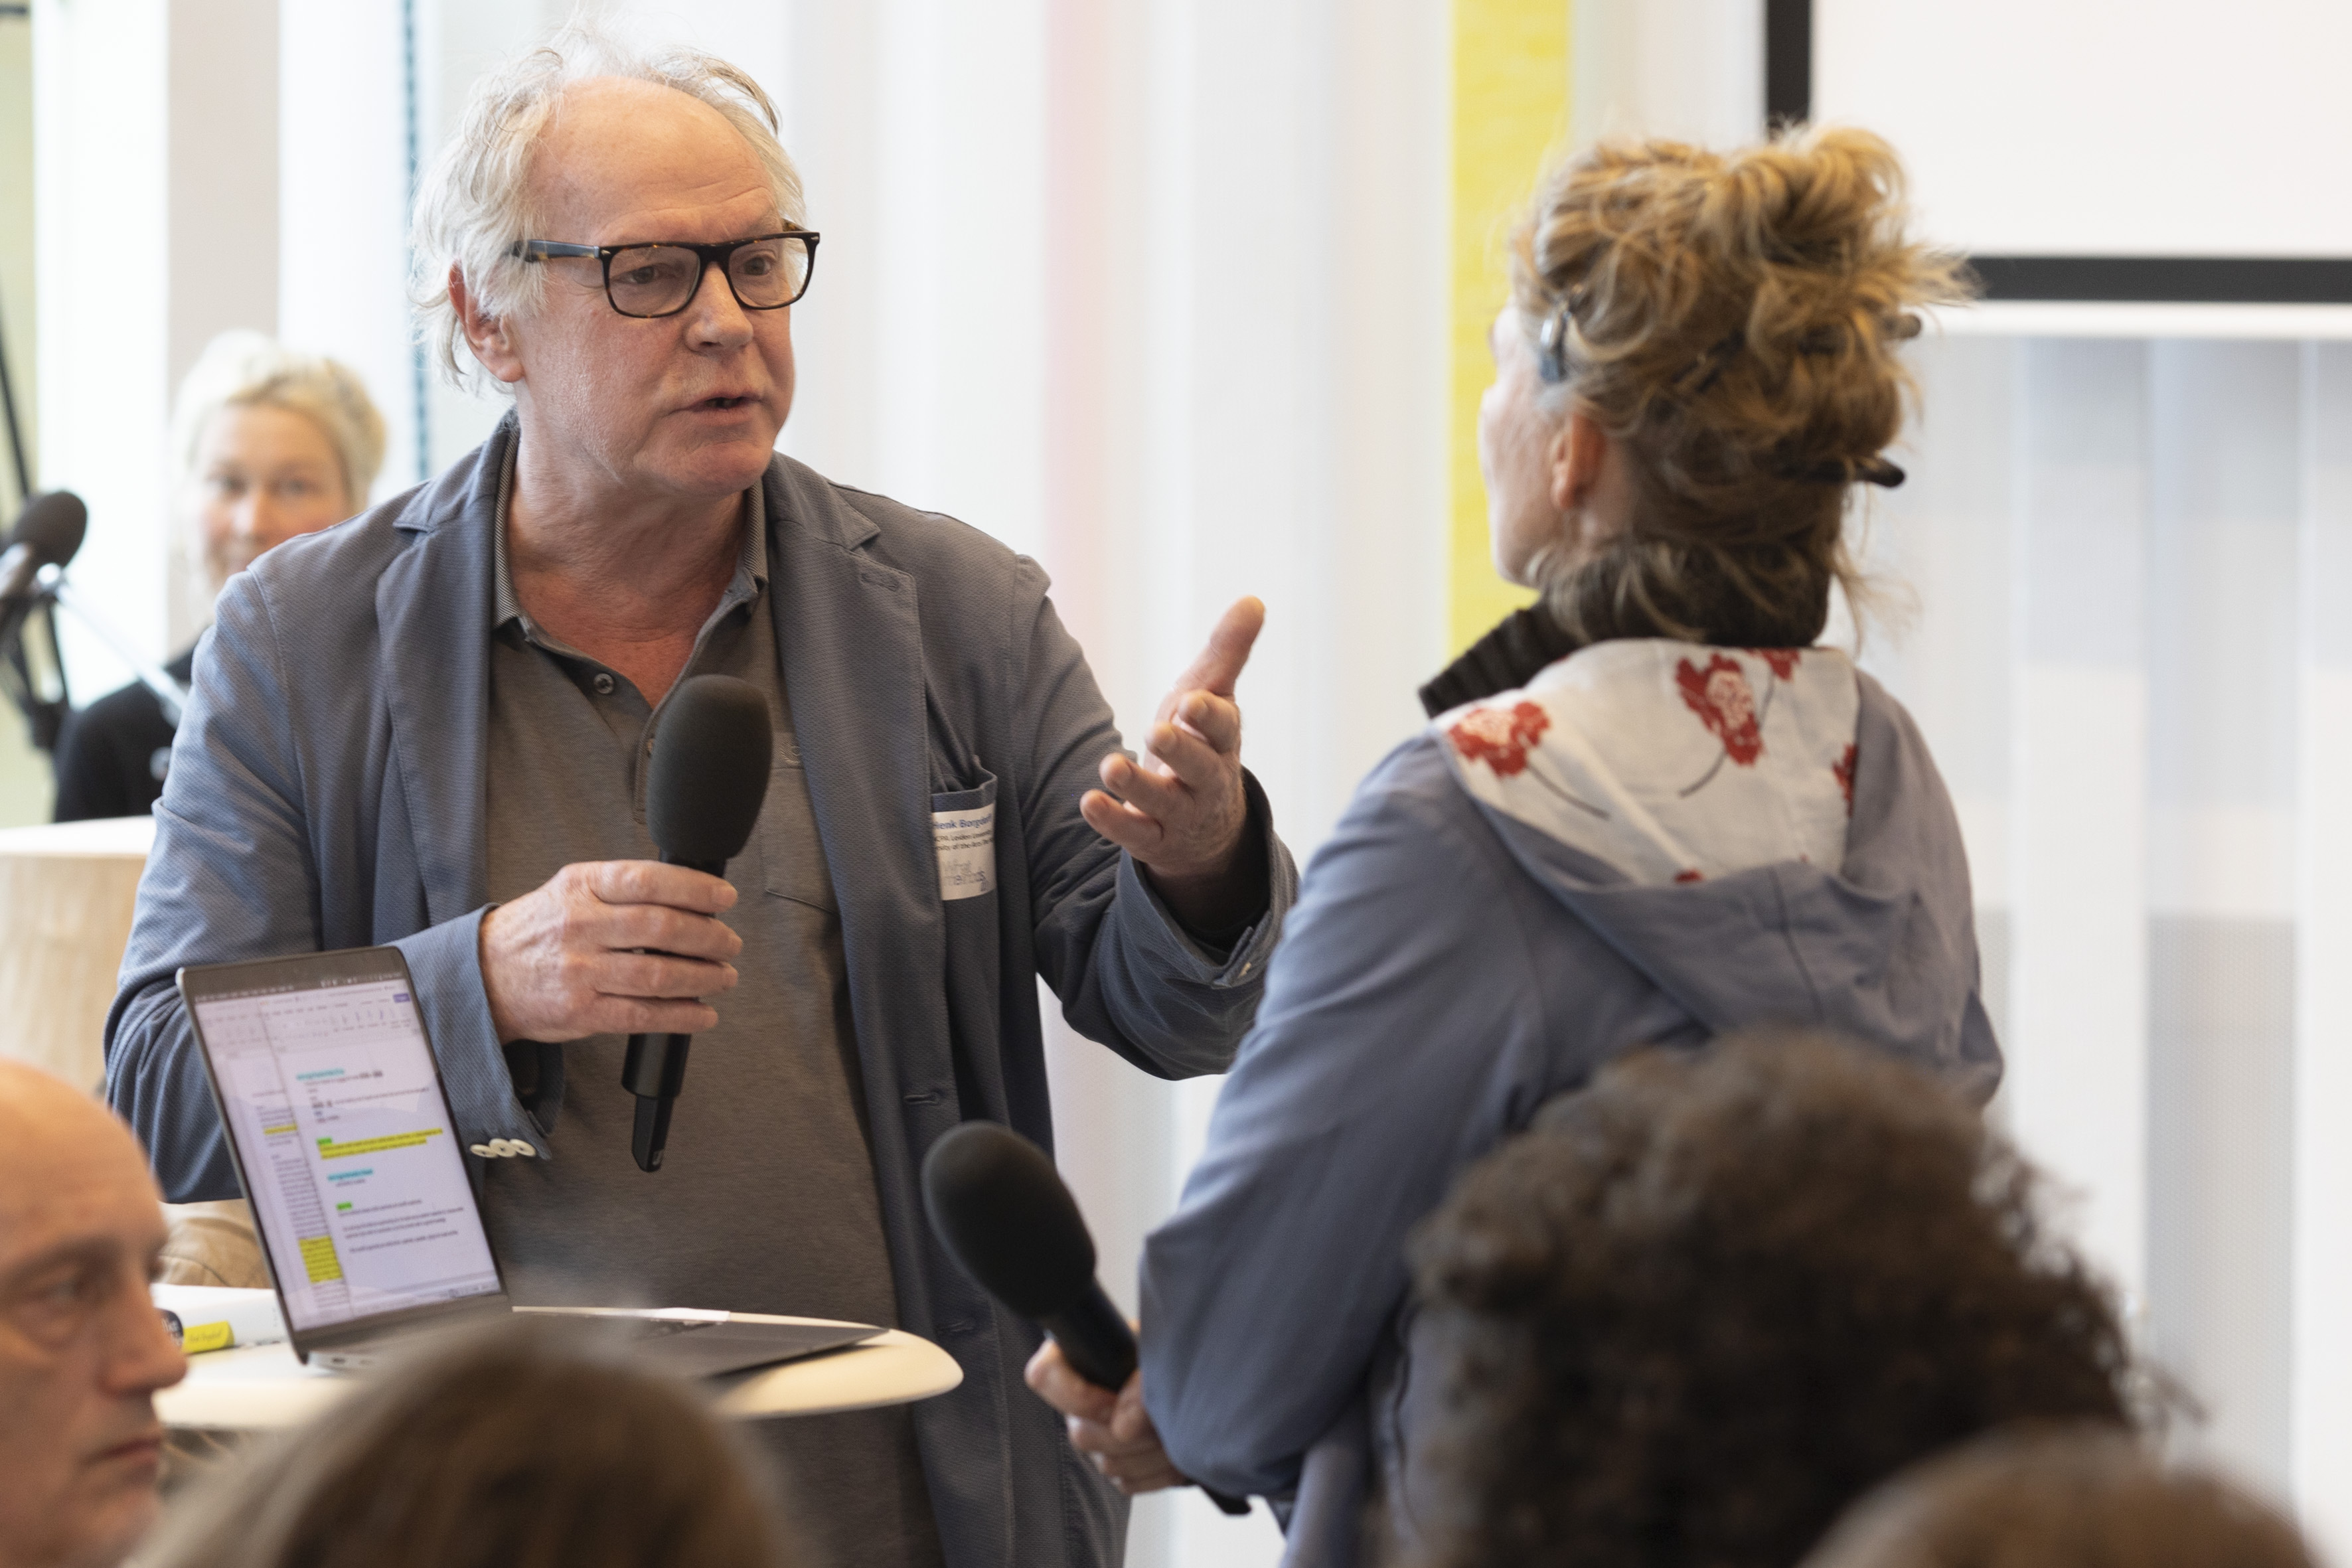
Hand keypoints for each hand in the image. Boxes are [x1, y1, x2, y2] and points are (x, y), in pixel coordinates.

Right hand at [479, 861, 742, 1043]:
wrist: (483, 975)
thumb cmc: (539, 930)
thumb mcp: (571, 889)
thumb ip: (621, 889)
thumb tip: (690, 896)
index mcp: (581, 887)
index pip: (647, 880)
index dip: (695, 888)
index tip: (723, 899)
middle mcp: (580, 926)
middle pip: (661, 928)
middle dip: (709, 937)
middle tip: (729, 943)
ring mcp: (579, 971)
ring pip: (658, 975)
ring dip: (703, 977)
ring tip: (724, 976)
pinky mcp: (581, 1012)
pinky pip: (642, 1016)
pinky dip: (682, 1016)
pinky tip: (703, 1012)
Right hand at [1025, 1339, 1186, 1494]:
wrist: (1197, 1382)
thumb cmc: (1169, 1358)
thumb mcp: (1156, 1352)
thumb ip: (1140, 1378)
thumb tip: (1127, 1420)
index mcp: (1078, 1359)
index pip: (1044, 1377)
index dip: (1078, 1396)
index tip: (1115, 1399)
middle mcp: (1080, 1404)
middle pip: (1081, 1434)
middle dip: (1132, 1429)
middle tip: (1161, 1412)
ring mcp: (1097, 1439)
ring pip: (1108, 1464)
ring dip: (1153, 1449)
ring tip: (1176, 1426)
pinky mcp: (1118, 1468)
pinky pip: (1128, 1483)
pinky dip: (1161, 1470)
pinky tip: (1175, 1448)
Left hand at [1081, 597, 1264, 929]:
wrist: (1207, 827)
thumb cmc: (1203, 744)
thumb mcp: (1213, 697)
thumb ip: (1227, 652)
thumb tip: (1253, 600)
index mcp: (1222, 742)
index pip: (1223, 728)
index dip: (1210, 716)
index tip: (1192, 702)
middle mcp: (1206, 780)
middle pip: (1199, 768)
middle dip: (1180, 751)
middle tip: (1156, 733)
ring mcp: (1180, 814)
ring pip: (1163, 803)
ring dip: (1137, 786)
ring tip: (1110, 766)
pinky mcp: (1154, 840)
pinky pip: (1134, 834)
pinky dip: (1112, 821)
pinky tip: (1089, 802)